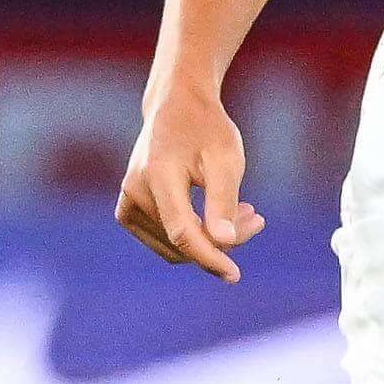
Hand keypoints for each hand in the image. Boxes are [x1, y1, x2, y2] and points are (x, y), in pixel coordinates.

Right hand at [116, 86, 261, 281]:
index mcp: (158, 175)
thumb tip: (223, 243)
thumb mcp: (225, 159)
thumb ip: (223, 202)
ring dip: (209, 239)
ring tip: (242, 213)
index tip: (234, 276)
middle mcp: (135, 191)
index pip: (182, 232)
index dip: (210, 257)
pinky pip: (163, 240)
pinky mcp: (127, 210)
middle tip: (255, 218)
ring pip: (174, 245)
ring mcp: (128, 202)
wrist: (176, 107)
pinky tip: (213, 217)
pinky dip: (191, 237)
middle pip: (183, 240)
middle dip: (222, 240)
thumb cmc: (206, 129)